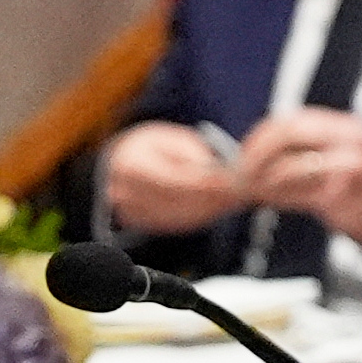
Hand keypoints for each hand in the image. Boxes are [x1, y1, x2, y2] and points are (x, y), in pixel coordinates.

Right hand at [101, 120, 240, 237]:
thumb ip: (192, 153)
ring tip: (232, 200)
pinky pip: (176, 224)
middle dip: (213, 198)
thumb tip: (214, 171)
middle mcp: (126, 192)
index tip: (231, 181)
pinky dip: (200, 217)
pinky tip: (215, 208)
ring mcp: (130, 212)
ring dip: (210, 210)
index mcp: (131, 165)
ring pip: (181, 217)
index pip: (175, 180)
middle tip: (240, 193)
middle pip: (180, 202)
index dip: (206, 183)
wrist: (121, 163)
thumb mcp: (172, 138)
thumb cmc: (149, 146)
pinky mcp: (140, 224)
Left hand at [237, 107, 361, 268]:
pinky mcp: (341, 195)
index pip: (293, 119)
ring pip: (287, 164)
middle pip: (286, 132)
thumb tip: (270, 154)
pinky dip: (275, 196)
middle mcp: (347, 139)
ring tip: (250, 188)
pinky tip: (268, 200)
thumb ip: (315, 152)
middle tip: (241, 169)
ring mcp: (346, 166)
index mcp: (346, 128)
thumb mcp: (349, 159)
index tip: (245, 151)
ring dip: (261, 178)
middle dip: (256, 151)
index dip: (262, 134)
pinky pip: (296, 193)